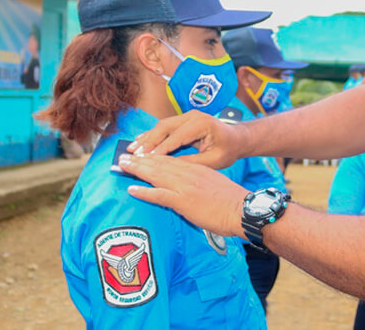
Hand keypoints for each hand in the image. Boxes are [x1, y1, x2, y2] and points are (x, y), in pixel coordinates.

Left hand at [119, 154, 248, 237]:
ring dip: (137, 169)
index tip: (140, 154)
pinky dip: (144, 191)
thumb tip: (189, 186)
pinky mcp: (183, 201)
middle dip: (140, 159)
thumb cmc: (231, 201)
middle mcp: (189, 173)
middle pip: (160, 163)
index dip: (153, 156)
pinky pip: (159, 195)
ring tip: (122, 166)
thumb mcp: (214, 183)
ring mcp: (185, 187)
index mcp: (197, 168)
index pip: (170, 159)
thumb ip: (199, 181)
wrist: (242, 210)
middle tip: (123, 156)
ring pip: (156, 174)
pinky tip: (131, 188)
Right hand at [126, 110, 244, 168]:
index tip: (145, 160)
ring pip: (162, 126)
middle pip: (165, 127)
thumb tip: (170, 167)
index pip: (176, 137)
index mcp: (202, 124)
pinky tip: (140, 142)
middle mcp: (193, 116)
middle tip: (133, 154)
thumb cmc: (228, 149)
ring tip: (132, 149)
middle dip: (148, 142)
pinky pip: (165, 127)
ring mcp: (188, 116)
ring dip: (147, 138)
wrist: (237, 139)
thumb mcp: (213, 160)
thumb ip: (192, 162)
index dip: (160, 149)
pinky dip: (152, 135)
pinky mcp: (184, 120)